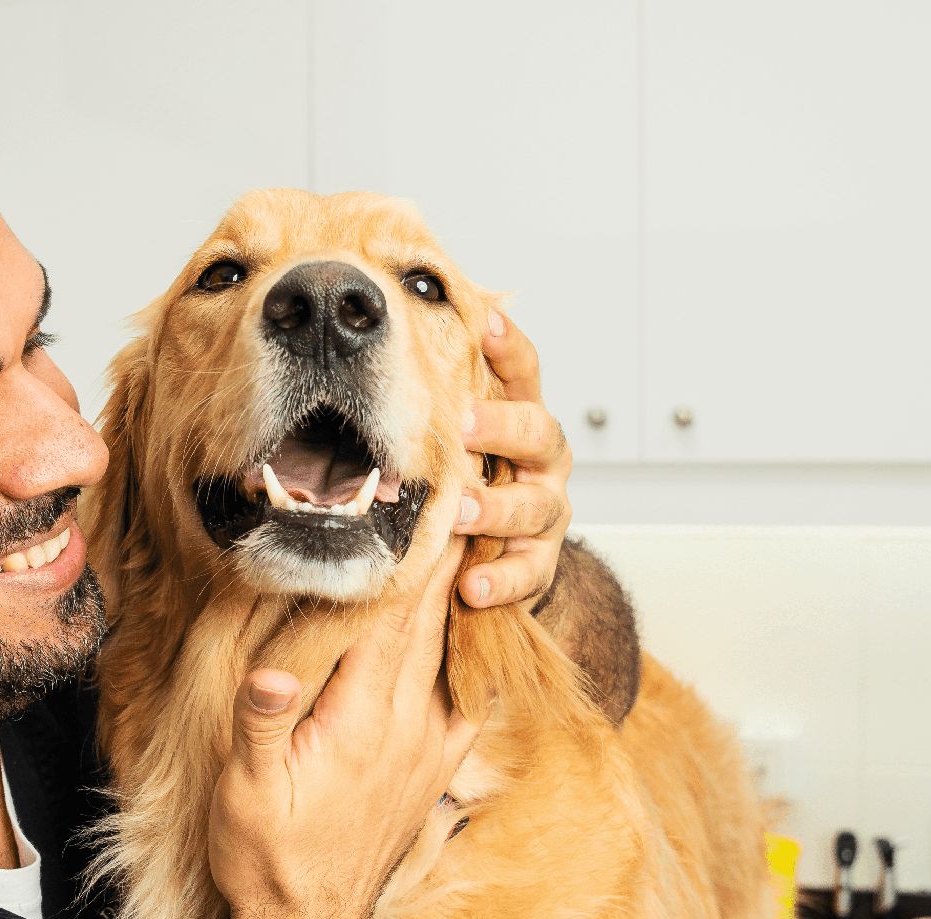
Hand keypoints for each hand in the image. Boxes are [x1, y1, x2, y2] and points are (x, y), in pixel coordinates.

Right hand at [208, 487, 484, 918]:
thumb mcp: (246, 793)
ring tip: (468, 529)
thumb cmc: (267, 859)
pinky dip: (469, 645)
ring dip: (458, 589)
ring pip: (453, 648)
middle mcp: (410, 726)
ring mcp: (430, 745)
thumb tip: (271, 676)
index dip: (414, 550)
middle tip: (460, 483)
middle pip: (434, 618)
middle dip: (444, 550)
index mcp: (363, 721)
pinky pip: (465, 691)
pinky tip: (474, 619)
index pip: (395, 615)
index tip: (430, 490)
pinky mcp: (435, 766)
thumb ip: (263, 726)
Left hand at [459, 310, 572, 611]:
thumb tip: (385, 347)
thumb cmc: (473, 484)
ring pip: (532, 505)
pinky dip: (498, 579)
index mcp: (523, 421)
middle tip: (464, 425)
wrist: (501, 560)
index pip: (524, 374)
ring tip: (458, 513)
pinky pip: (526, 572)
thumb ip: (440, 407)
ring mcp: (545, 513)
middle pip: (538, 432)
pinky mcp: (539, 565)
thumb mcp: (459, 443)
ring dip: (493, 507)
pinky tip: (470, 585)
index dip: (510, 346)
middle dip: (502, 426)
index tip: (486, 321)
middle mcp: (543, 462)